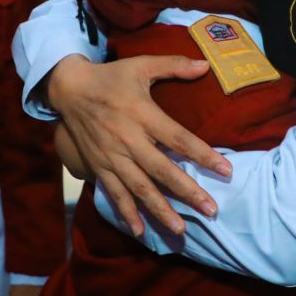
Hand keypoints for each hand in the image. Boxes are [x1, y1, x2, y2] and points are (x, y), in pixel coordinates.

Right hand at [46, 54, 229, 235]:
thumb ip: (174, 65)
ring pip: (139, 189)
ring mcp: (112, 157)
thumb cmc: (111, 76)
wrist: (69, 89)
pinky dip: (127, 213)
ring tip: (181, 229)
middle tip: (211, 210)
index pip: (179, 138)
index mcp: (143, 114)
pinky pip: (114, 194)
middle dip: (187, 192)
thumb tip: (205, 65)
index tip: (226, 170)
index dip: (203, 155)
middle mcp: (128, 140)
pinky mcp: (98, 167)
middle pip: (162, 170)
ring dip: (161, 210)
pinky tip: (141, 231)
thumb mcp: (141, 64)